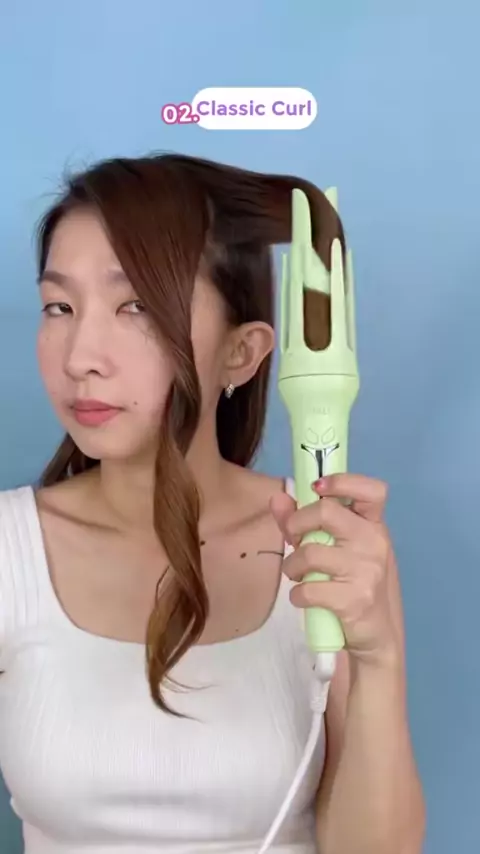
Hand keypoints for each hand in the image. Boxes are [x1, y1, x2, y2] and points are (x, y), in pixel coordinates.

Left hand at [270, 474, 398, 664]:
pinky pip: (307, 589)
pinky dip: (297, 595)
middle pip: (325, 512)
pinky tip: (305, 598)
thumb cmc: (355, 585)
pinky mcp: (354, 599)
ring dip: (292, 567)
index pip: (372, 490)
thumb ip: (306, 523)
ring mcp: (366, 571)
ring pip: (309, 553)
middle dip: (296, 524)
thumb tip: (277, 497)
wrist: (377, 637)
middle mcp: (374, 543)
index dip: (342, 481)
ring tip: (297, 576)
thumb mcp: (339, 551)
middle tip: (294, 541)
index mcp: (374, 526)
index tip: (316, 489)